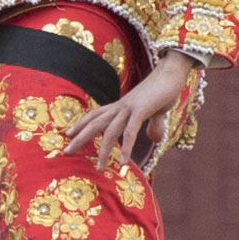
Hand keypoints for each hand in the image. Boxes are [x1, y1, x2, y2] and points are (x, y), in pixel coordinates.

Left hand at [63, 51, 193, 167]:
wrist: (173, 71)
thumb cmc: (164, 89)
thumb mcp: (156, 111)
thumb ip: (153, 125)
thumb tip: (154, 138)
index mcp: (120, 105)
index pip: (95, 114)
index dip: (81, 123)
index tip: (67, 134)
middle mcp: (120, 106)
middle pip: (94, 123)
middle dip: (79, 138)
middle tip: (66, 152)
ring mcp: (130, 108)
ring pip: (110, 131)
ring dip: (103, 151)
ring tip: (99, 168)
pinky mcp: (142, 110)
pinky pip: (130, 132)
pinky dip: (126, 148)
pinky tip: (123, 162)